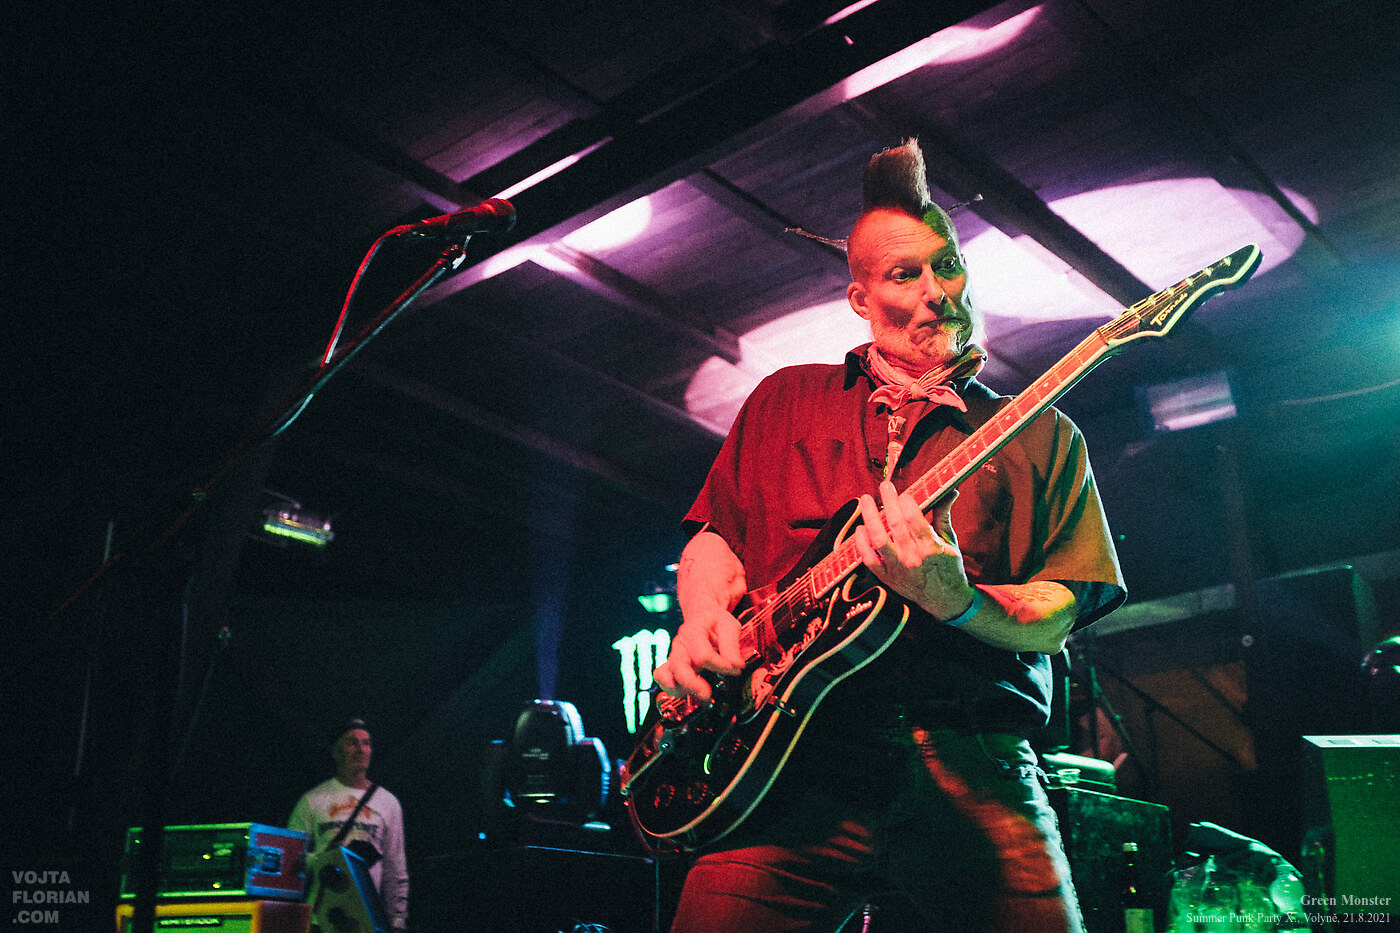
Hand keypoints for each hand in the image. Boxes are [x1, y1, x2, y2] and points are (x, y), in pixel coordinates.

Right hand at [653, 604, 744, 702]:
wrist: (701, 613)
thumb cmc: (716, 621)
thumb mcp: (729, 626)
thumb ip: (731, 646)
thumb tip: (736, 666)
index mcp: (693, 632)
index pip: (703, 656)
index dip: (720, 666)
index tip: (736, 669)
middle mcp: (680, 644)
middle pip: (678, 667)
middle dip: (692, 684)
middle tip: (708, 695)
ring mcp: (674, 655)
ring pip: (665, 676)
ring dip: (680, 689)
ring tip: (701, 696)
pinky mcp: (672, 665)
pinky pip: (662, 678)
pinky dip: (671, 689)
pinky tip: (688, 694)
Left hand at [852, 480, 974, 619]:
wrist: (944, 600)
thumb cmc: (949, 567)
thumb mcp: (949, 542)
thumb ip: (944, 515)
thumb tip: (950, 491)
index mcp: (931, 548)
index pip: (914, 519)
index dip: (906, 502)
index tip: (904, 493)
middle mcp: (912, 558)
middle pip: (895, 525)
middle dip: (888, 501)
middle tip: (884, 485)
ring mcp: (897, 568)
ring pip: (878, 539)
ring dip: (869, 517)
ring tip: (865, 500)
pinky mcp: (886, 577)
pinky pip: (868, 558)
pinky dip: (861, 543)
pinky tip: (860, 528)